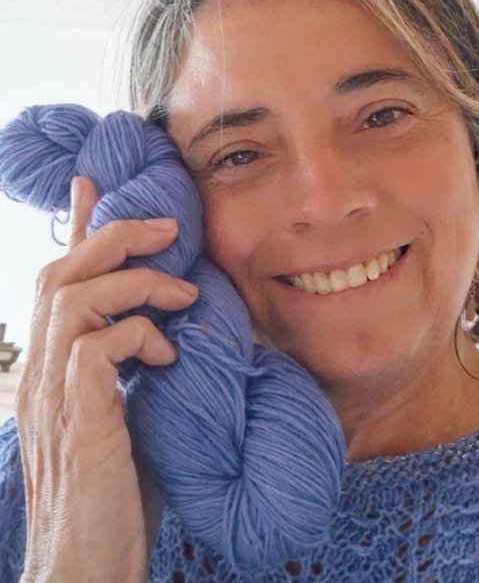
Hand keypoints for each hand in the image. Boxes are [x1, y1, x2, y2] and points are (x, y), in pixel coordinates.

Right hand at [16, 176, 197, 582]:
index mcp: (53, 364)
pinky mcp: (80, 419)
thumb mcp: (124, 408)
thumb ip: (126, 362)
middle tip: (168, 227)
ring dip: (135, 282)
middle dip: (112, 236)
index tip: (94, 186)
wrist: (88, 561)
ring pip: (73, 295)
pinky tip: (166, 352)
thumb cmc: (115, 486)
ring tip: (181, 294)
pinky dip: (138, 334)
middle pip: (60, 271)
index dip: (74, 228)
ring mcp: (55, 394)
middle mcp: (42, 371)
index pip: (57, 279)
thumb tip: (153, 325)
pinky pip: (97, 346)